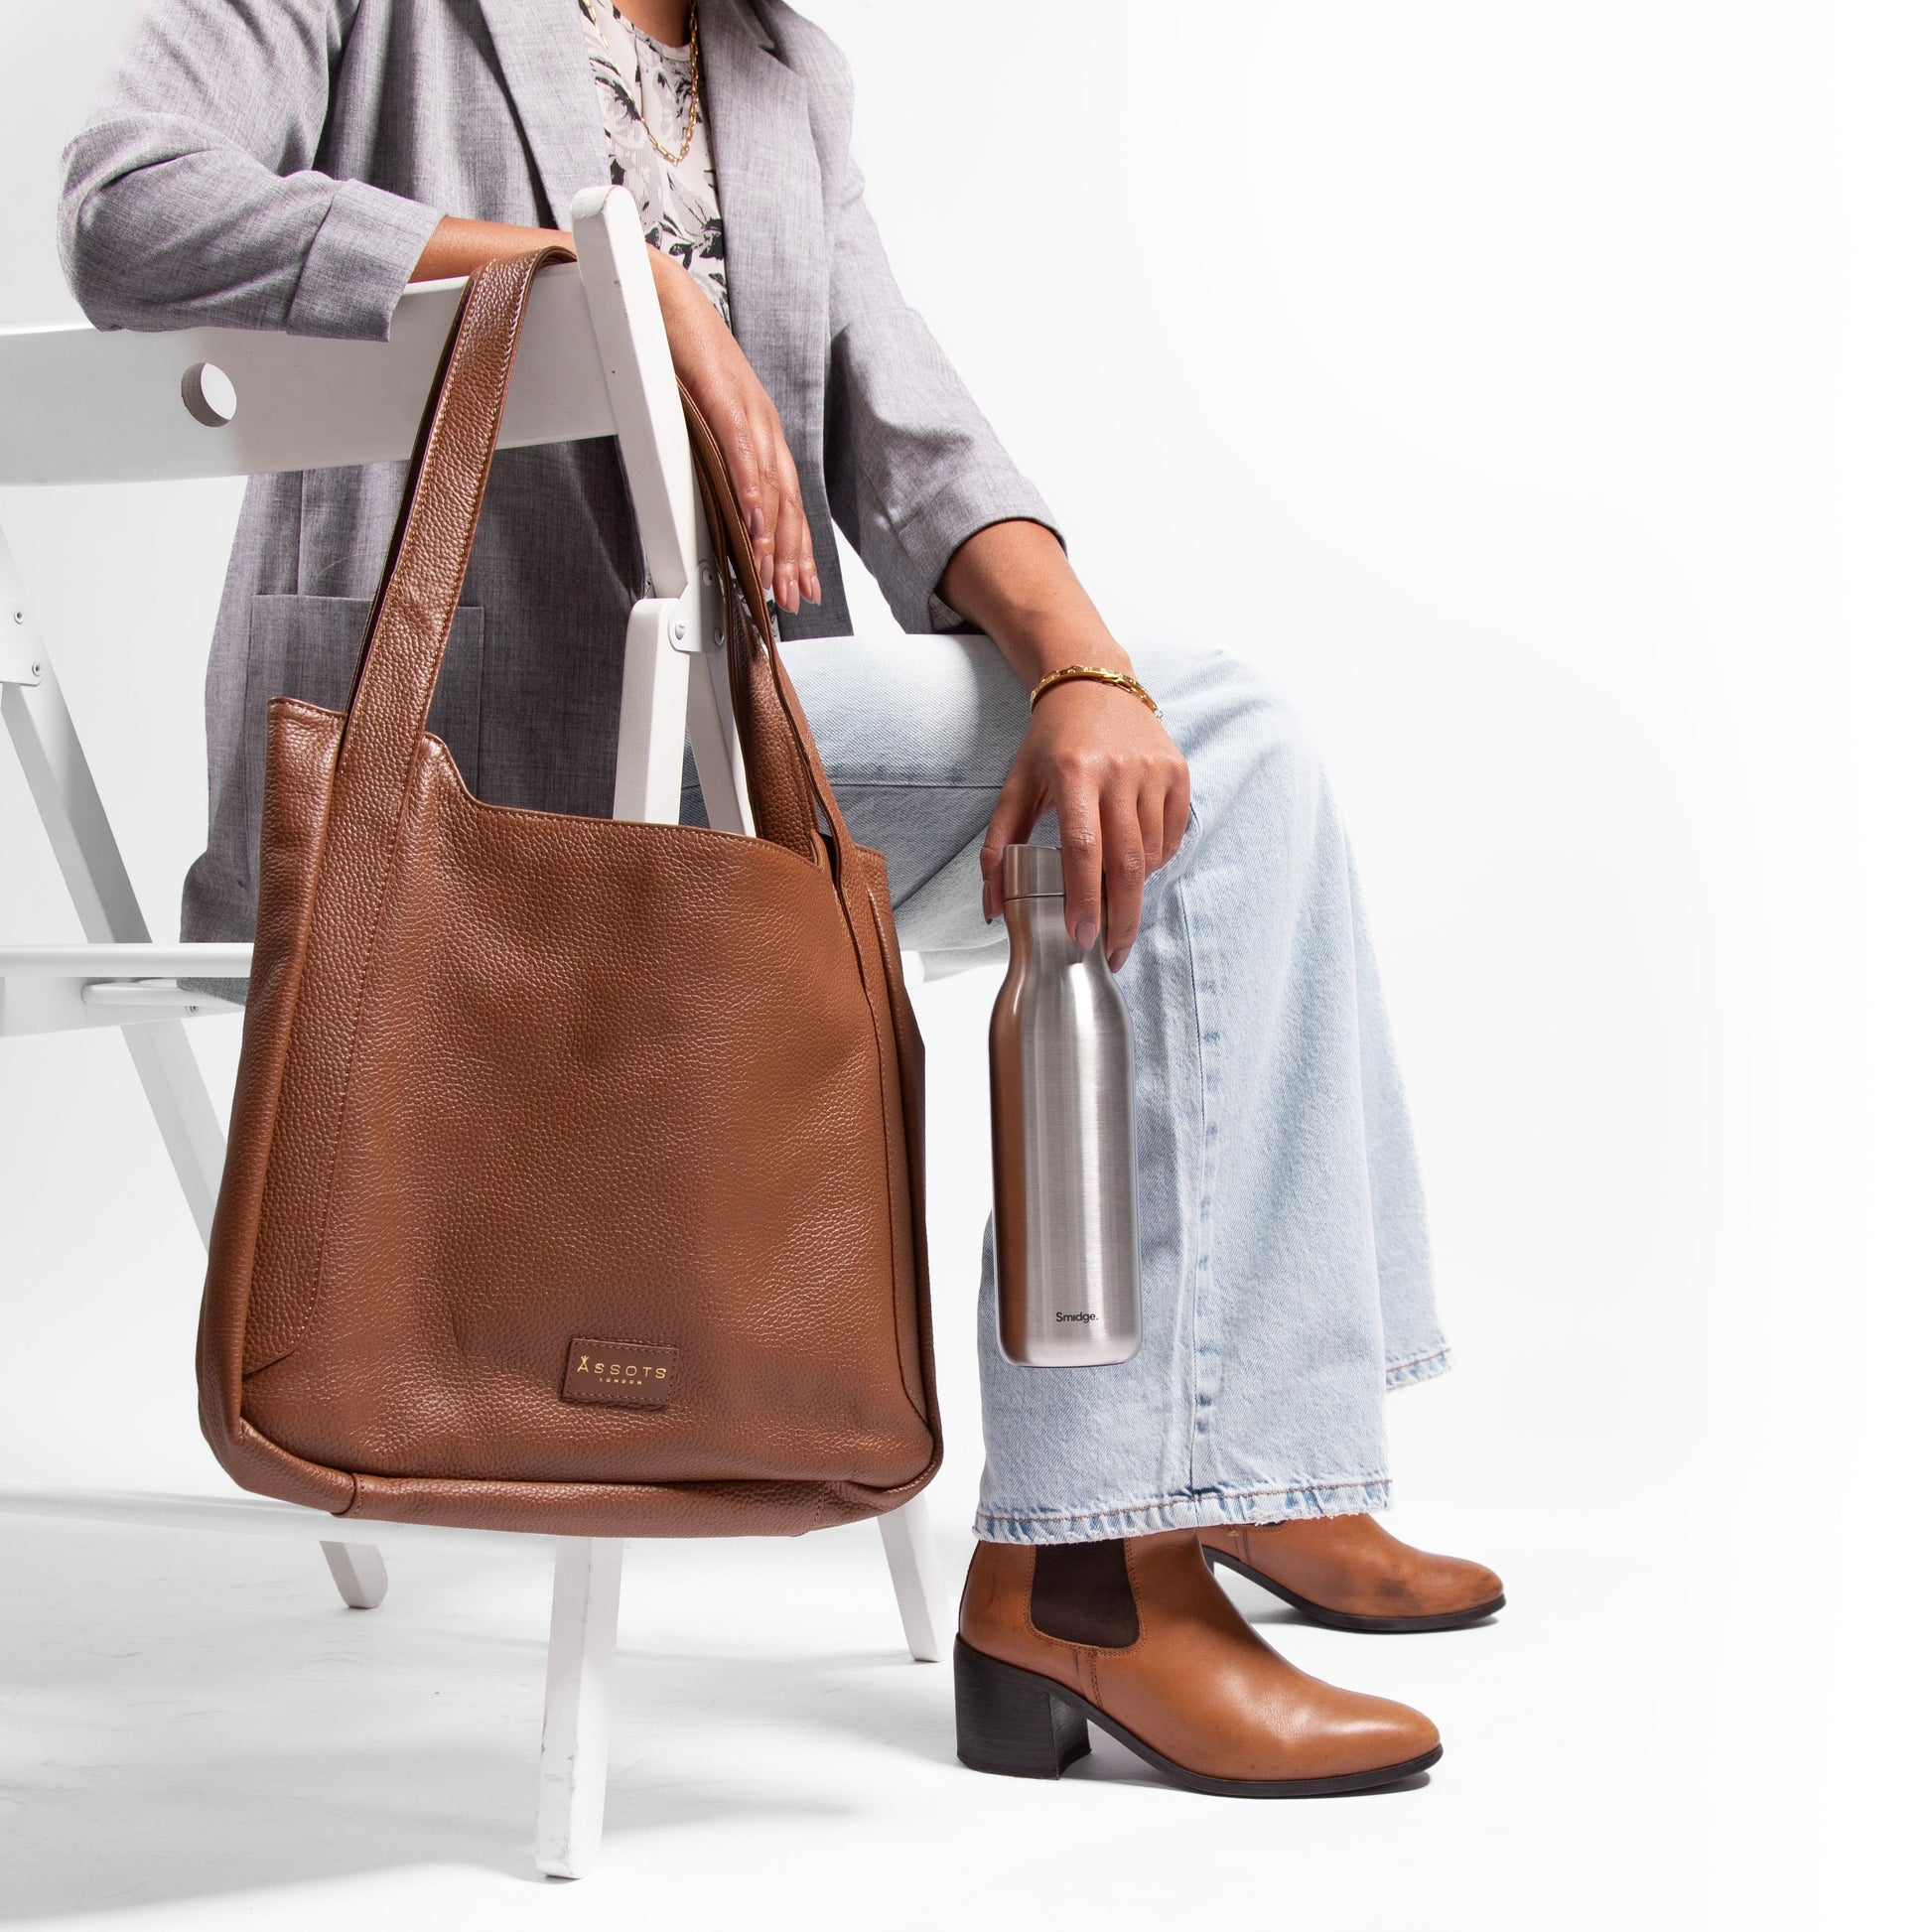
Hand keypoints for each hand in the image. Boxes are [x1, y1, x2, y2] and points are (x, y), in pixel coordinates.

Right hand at [647, 247, 818, 611]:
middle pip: (785, 502)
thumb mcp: (699, 420)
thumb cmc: (676, 354)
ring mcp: (745, 408)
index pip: (785, 502)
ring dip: (772, 535)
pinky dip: (748, 488)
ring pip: (767, 484)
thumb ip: (713, 462)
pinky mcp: (720, 392)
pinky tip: (751, 520)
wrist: (659, 295)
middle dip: (791, 556)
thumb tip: (717, 508)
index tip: (798, 588)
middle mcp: (761, 424)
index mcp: (759, 433)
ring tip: (772, 576)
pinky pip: (739, 449)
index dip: (794, 549)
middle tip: (792, 598)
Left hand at [941, 521, 1188, 968]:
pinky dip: (1155, 861)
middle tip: (1111, 955)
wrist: (1093, 684)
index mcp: (1074, 773)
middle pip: (1127, 862)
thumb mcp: (1014, 788)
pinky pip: (1171, 836)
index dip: (1083, 900)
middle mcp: (1120, 770)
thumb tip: (993, 910)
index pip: (1083, 850)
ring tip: (1115, 907)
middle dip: (1120, 918)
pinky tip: (1134, 864)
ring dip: (1135, 891)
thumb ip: (997, 850)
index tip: (1080, 938)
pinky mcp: (1178, 771)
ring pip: (1152, 854)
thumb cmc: (1049, 743)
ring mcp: (1154, 769)